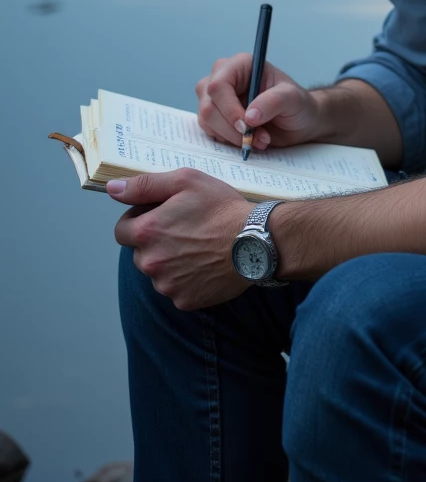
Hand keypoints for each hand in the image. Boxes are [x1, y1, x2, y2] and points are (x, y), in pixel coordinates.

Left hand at [109, 169, 251, 309]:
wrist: (257, 241)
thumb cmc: (222, 208)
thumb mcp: (185, 181)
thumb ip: (144, 185)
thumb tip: (112, 189)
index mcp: (146, 232)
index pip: (121, 231)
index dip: (139, 221)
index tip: (162, 216)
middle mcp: (150, 262)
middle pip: (140, 253)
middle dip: (155, 242)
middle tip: (185, 230)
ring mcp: (167, 285)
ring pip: (158, 273)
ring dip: (170, 262)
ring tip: (198, 248)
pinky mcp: (185, 300)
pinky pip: (177, 289)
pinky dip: (186, 279)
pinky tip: (205, 265)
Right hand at [196, 54, 322, 150]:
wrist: (297, 123)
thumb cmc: (297, 104)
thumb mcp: (293, 99)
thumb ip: (273, 102)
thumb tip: (249, 116)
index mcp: (240, 65)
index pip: (218, 85)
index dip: (229, 109)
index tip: (247, 127)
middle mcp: (223, 77)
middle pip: (209, 106)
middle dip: (233, 128)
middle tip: (259, 138)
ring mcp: (215, 98)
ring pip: (206, 121)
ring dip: (233, 137)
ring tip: (260, 139)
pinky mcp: (214, 117)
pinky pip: (210, 132)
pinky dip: (229, 141)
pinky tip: (250, 140)